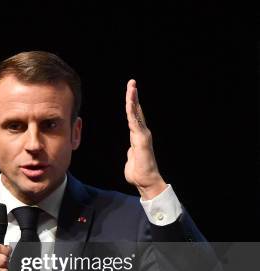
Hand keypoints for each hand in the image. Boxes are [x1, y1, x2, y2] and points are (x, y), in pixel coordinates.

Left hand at [124, 79, 166, 199]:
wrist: (146, 181)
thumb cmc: (138, 173)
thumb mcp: (132, 159)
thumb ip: (132, 153)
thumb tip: (131, 152)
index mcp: (137, 136)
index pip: (134, 117)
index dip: (132, 105)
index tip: (131, 93)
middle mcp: (141, 133)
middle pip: (136, 111)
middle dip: (134, 96)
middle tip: (132, 82)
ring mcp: (142, 135)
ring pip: (136, 114)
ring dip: (133, 100)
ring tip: (132, 87)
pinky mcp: (141, 139)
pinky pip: (135, 122)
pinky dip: (132, 112)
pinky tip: (130, 102)